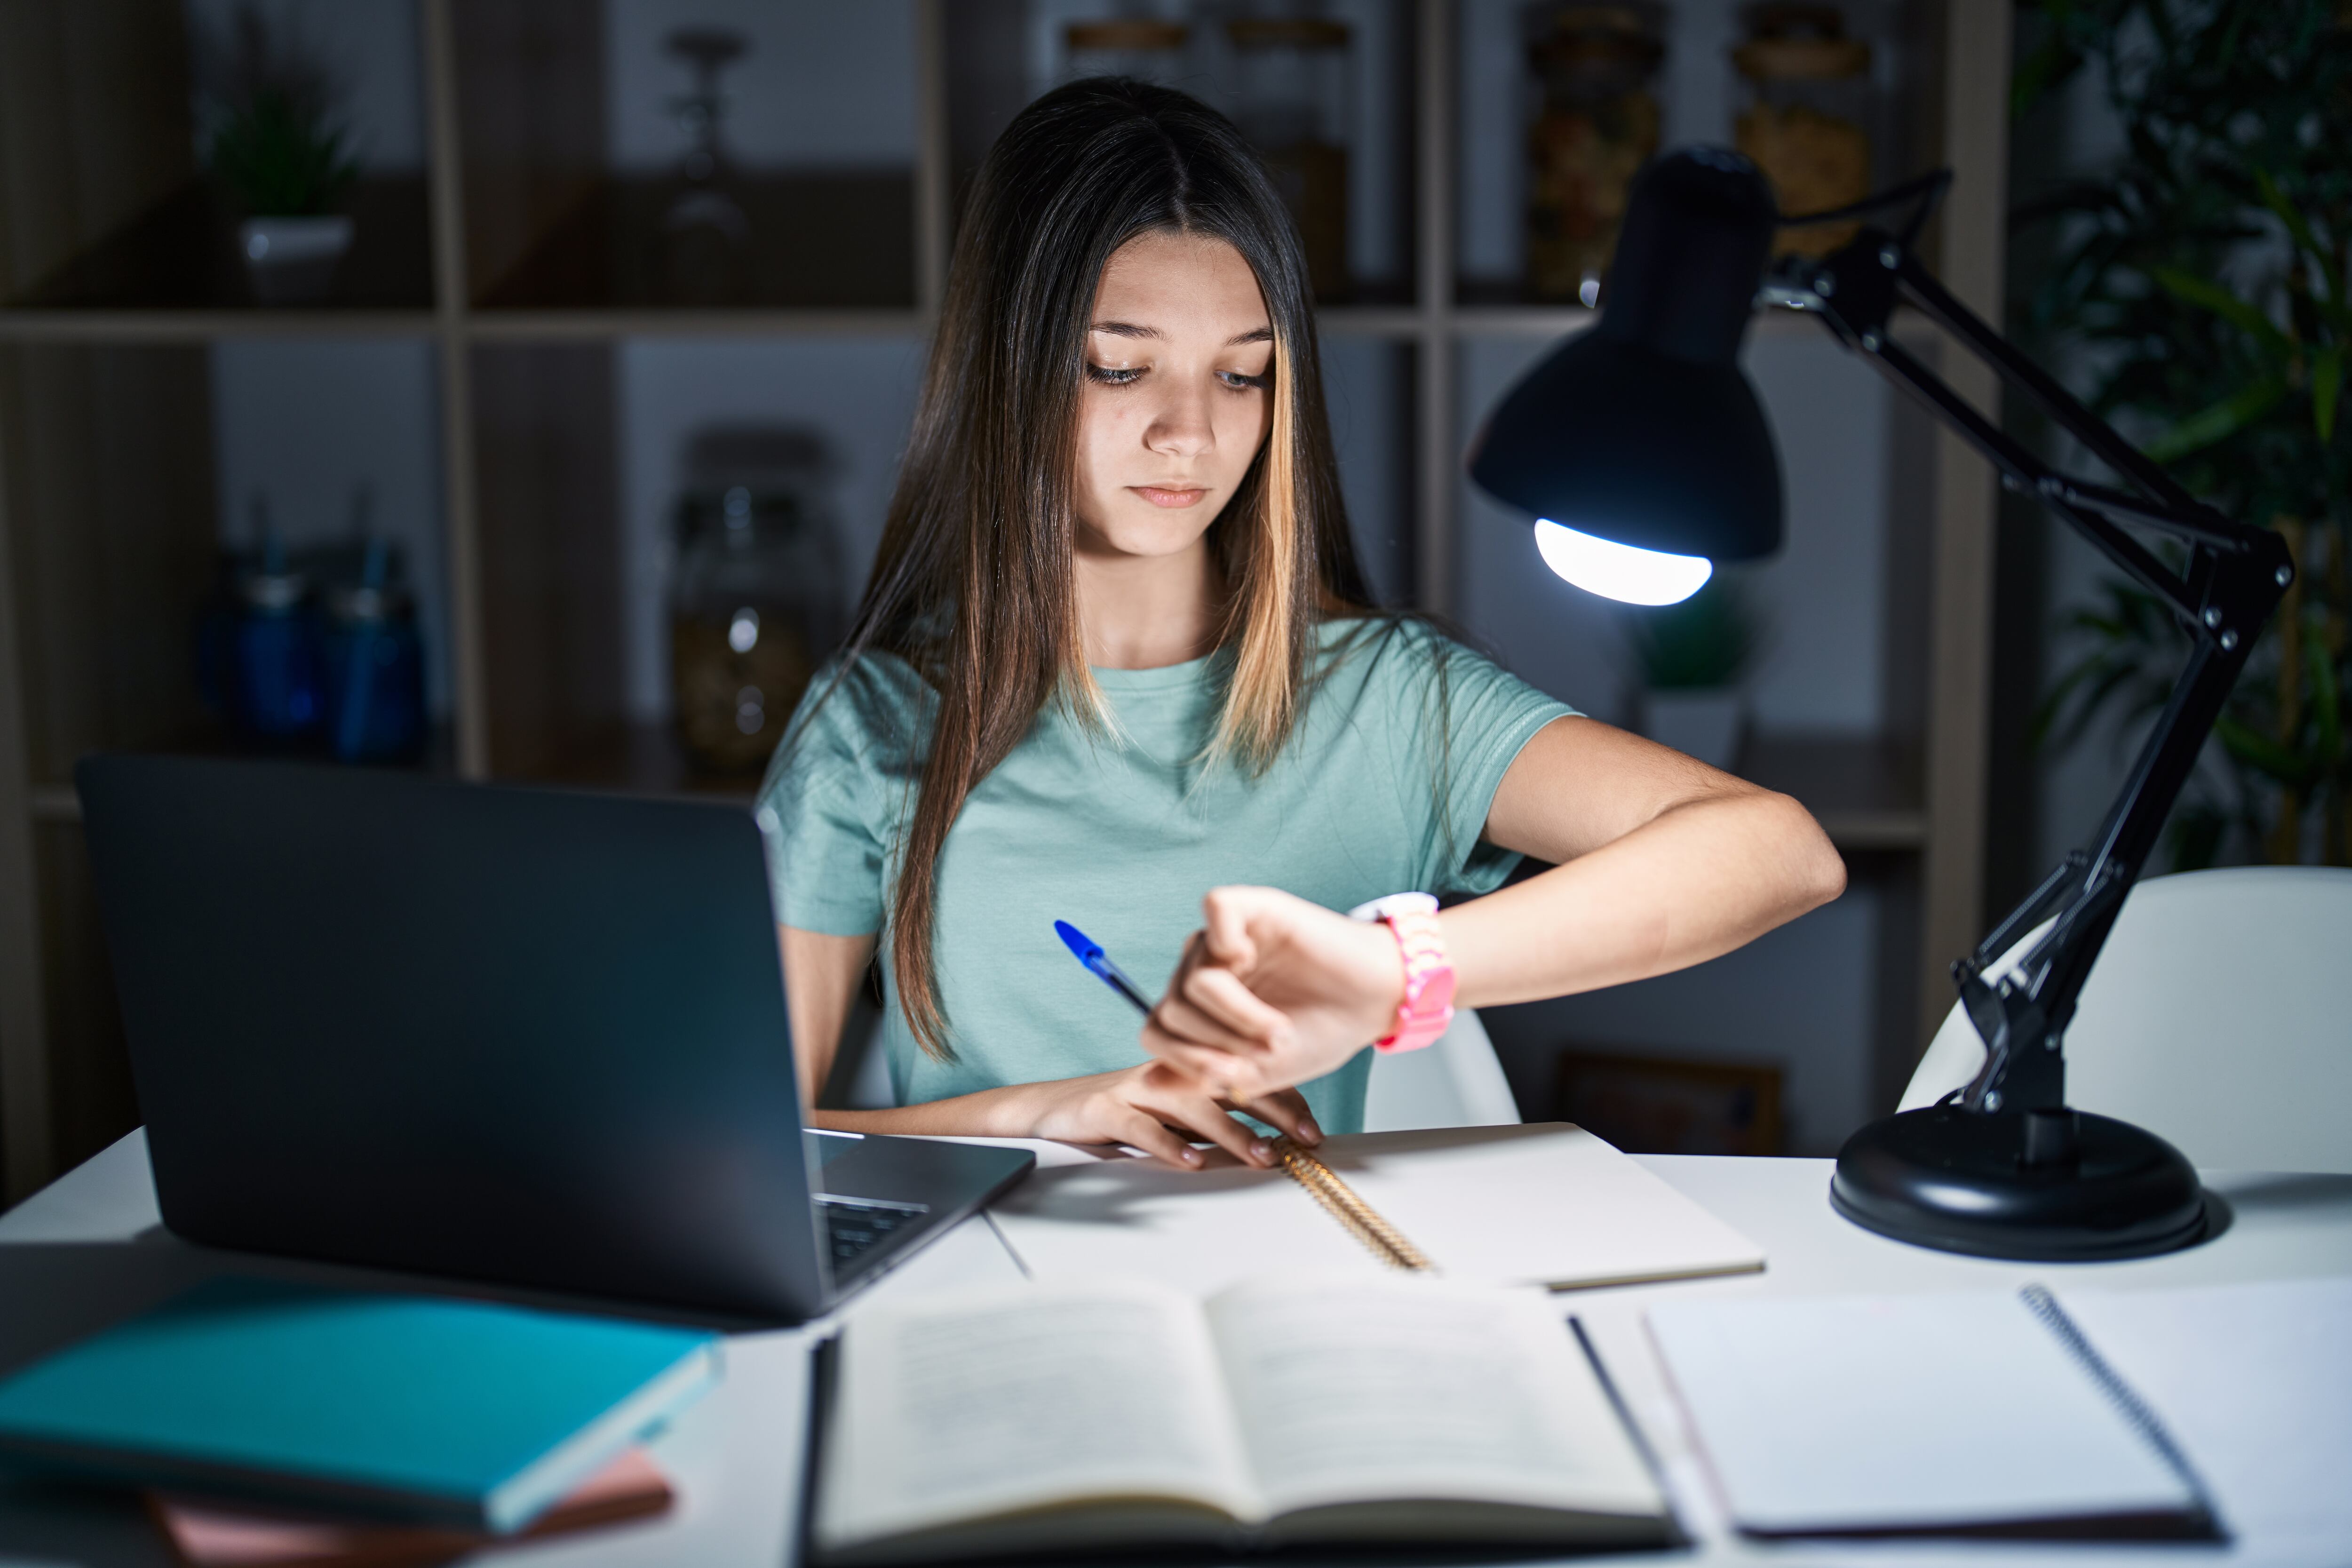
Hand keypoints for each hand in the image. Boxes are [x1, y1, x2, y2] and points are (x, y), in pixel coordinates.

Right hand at [1003, 1063, 1320, 1169]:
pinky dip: (1168, 1145)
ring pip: (1193, 1104)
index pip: (1247, 1074)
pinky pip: (1142, 1127)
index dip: (1285, 1098)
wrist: (1053, 1108)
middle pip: (1229, 1083)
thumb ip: (1218, 1119)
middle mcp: (1169, 1073)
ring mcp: (1137, 1089)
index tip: (1313, 1129)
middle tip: (1305, 1139)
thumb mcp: (1177, 1113)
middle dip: (1274, 1111)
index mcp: (1190, 1069)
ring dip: (1232, 1132)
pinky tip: (1192, 1162)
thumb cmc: (1125, 1113)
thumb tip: (1277, 1144)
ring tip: (1262, 1155)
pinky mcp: (1105, 1109)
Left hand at [1143, 886, 1407, 1100]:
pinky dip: (1224, 940)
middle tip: (1269, 1053)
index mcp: (1199, 1007)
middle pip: (1172, 1009)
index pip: (1157, 1031)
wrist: (1376, 1003)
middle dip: (1219, 1044)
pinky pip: (1215, 909)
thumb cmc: (1322, 1030)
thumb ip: (1206, 1076)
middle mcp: (1204, 968)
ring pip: (1193, 981)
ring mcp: (1224, 938)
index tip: (1233, 1076)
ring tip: (1280, 1031)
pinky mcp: (1253, 907)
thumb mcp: (1260, 1071)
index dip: (1186, 1060)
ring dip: (1238, 1017)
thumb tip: (1148, 1084)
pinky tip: (1248, 960)